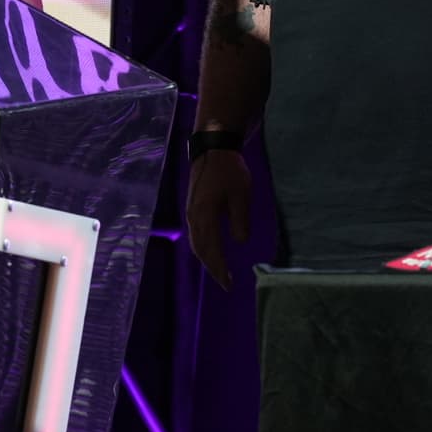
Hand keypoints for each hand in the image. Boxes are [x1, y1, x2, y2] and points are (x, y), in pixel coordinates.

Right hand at [186, 149, 251, 290]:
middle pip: (200, 249)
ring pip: (196, 243)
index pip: (211, 249)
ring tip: (219, 271)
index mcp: (205, 215)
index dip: (220, 268)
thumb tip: (240, 242)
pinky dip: (203, 248)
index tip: (229, 284)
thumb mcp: (241, 195)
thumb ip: (240, 220)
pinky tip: (211, 250)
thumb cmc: (229, 170)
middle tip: (226, 283)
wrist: (212, 148)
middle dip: (212, 268)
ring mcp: (191, 212)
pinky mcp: (193, 207)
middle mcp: (193, 216)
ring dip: (206, 259)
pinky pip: (195, 234)